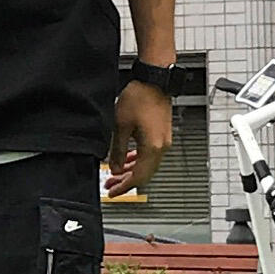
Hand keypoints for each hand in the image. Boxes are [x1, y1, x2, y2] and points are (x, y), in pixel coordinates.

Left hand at [105, 81, 172, 197]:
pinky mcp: (161, 134)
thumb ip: (118, 151)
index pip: (138, 177)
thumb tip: (115, 168)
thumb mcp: (121, 126)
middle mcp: (161, 147)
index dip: (124, 187)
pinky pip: (149, 154)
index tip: (113, 192)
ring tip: (115, 173)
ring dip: (131, 170)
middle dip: (126, 181)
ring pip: (147, 164)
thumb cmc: (140, 97)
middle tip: (110, 184)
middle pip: (144, 174)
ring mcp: (163, 141)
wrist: (155, 80)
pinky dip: (137, 160)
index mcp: (153, 148)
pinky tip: (127, 159)